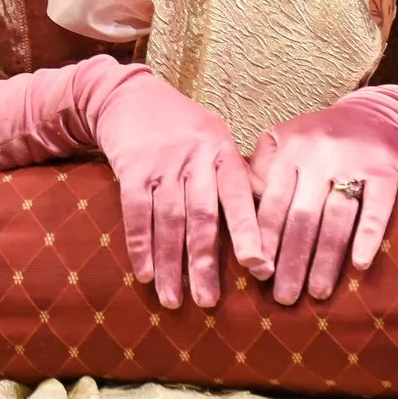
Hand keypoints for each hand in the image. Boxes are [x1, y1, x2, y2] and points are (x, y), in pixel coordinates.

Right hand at [87, 66, 268, 309]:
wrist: (129, 96)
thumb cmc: (181, 125)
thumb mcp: (216, 139)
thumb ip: (238, 176)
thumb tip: (268, 220)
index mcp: (222, 152)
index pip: (239, 197)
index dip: (249, 233)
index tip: (260, 268)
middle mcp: (194, 158)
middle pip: (202, 218)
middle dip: (204, 264)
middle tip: (209, 303)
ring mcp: (161, 163)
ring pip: (169, 222)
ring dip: (170, 265)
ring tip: (173, 300)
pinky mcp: (131, 168)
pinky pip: (136, 213)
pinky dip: (140, 245)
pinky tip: (146, 273)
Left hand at [248, 101, 397, 304]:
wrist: (380, 115)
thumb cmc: (321, 137)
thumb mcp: (285, 138)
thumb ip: (262, 168)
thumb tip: (240, 207)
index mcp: (290, 150)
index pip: (271, 202)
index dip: (264, 239)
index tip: (257, 272)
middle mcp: (318, 156)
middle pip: (301, 217)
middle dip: (291, 260)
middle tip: (283, 297)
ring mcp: (352, 163)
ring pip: (335, 219)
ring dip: (325, 259)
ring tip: (316, 293)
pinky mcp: (384, 171)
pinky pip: (375, 209)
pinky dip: (367, 237)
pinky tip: (359, 265)